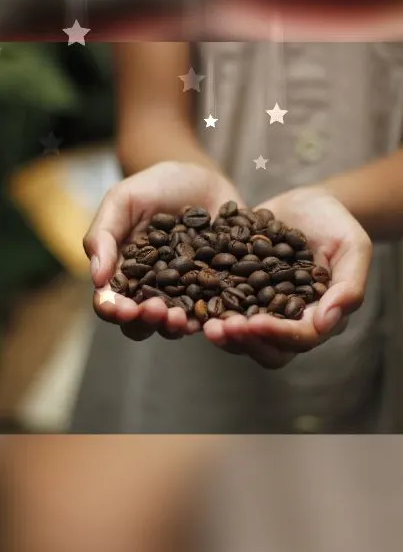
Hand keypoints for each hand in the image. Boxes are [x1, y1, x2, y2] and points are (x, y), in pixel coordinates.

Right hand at [83, 161, 243, 341]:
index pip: (111, 303)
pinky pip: (213, 313)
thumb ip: (103, 235)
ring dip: (175, 326)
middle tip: (154, 310)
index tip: (121, 308)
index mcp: (123, 275)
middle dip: (145, 322)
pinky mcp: (215, 290)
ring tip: (180, 317)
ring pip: (175, 324)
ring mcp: (184, 294)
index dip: (113, 310)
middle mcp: (151, 291)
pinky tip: (212, 319)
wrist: (201, 177)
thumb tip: (97, 279)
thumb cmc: (154, 187)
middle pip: (141, 322)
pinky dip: (211, 320)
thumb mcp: (122, 200)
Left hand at [204, 185, 372, 368]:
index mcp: (320, 316)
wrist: (306, 203)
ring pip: (242, 336)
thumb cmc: (336, 224)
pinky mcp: (239, 295)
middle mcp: (289, 322)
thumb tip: (327, 322)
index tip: (254, 323)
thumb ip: (349, 284)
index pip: (301, 337)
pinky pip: (221, 310)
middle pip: (268, 348)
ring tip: (201, 322)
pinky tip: (186, 298)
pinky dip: (205, 309)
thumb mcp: (352, 246)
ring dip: (222, 333)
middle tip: (219, 328)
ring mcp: (262, 311)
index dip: (277, 334)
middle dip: (243, 340)